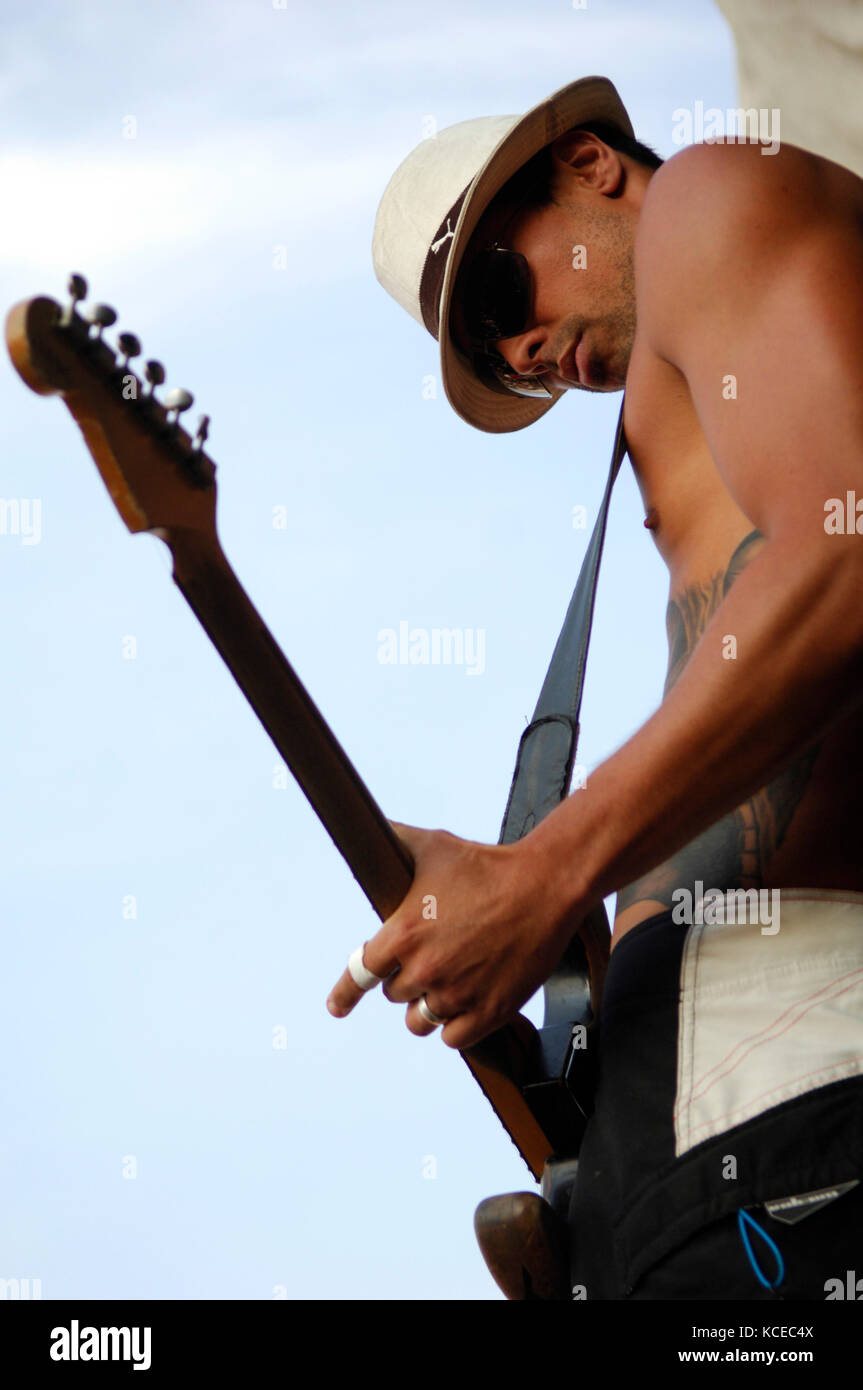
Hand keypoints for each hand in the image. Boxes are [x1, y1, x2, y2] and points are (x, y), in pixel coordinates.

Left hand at [326, 821, 583, 1049]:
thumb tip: (368, 825)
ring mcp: (458, 993)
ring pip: (420, 1021)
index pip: (360, 973)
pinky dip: (453, 1027)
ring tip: (444, 986)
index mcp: (404, 933)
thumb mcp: (434, 846)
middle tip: (430, 959)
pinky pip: (453, 1039)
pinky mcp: (490, 1011)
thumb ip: (396, 840)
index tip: (336, 1007)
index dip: (346, 992)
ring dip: (425, 1007)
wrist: (545, 886)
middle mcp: (425, 968)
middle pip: (394, 994)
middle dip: (405, 979)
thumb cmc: (487, 864)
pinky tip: (463, 1007)